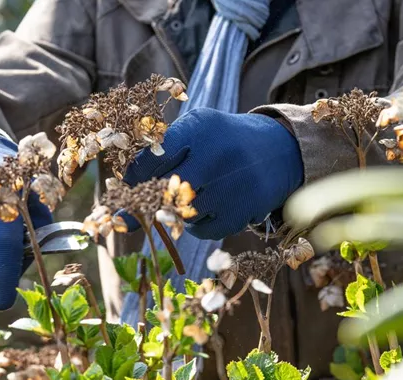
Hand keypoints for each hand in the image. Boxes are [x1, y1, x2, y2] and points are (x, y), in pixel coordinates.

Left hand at [122, 108, 302, 239]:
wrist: (279, 150)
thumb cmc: (222, 142)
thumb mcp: (196, 130)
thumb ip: (160, 154)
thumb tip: (122, 193)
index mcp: (199, 127)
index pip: (152, 157)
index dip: (134, 178)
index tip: (126, 189)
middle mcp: (218, 153)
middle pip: (164, 190)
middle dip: (147, 202)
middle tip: (138, 209)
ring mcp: (233, 183)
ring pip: (182, 213)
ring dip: (175, 212)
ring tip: (188, 197)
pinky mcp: (244, 209)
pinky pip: (202, 230)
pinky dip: (197, 225)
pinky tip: (207, 209)